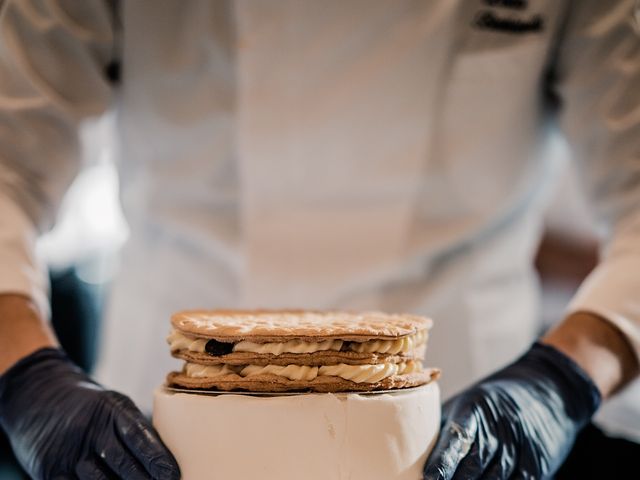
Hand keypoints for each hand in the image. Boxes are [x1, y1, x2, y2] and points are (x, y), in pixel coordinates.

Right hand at [0, 347, 179, 478]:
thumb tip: (162, 461)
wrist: (39, 395)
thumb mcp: (114, 406)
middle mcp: (91, 430)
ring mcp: (68, 451)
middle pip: (123, 464)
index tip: (173, 475)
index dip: (157, 459)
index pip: (139, 437)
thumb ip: (135, 431)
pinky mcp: (49, 470)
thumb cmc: (90, 407)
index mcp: (113, 409)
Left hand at [423, 342, 600, 478]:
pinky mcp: (538, 463)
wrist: (547, 388)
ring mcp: (521, 446)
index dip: (444, 460)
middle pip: (475, 466)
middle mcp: (499, 427)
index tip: (430, 477)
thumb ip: (445, 427)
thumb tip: (412, 449)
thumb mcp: (467, 403)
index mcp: (476, 408)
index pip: (459, 437)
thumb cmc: (494, 400)